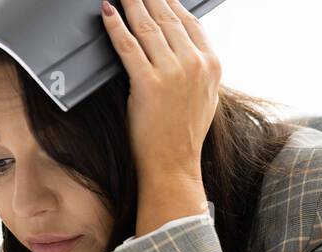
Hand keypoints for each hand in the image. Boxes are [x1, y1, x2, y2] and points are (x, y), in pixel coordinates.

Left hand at [101, 0, 218, 233]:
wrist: (173, 165)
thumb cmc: (183, 134)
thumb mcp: (204, 96)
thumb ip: (198, 69)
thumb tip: (183, 46)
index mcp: (213, 65)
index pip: (190, 21)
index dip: (170, 1)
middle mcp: (196, 64)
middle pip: (168, 18)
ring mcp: (173, 72)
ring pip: (148, 26)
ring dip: (132, 3)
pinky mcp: (149, 84)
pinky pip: (128, 46)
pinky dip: (116, 26)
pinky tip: (108, 12)